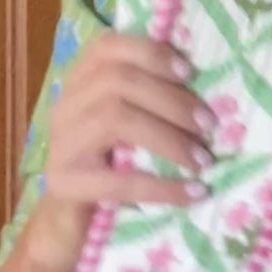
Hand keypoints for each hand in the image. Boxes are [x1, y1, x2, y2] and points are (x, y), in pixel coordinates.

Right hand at [26, 33, 213, 270]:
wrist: (70, 224)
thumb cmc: (110, 167)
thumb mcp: (129, 128)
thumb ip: (150, 102)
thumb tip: (212, 91)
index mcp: (80, 83)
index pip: (107, 47)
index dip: (150, 53)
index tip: (190, 72)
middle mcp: (65, 107)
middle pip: (116, 81)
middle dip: (171, 100)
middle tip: (210, 125)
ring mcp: (59, 146)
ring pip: (114, 119)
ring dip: (169, 138)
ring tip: (203, 159)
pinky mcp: (64, 184)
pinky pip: (118, 180)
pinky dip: (162, 186)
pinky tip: (193, 192)